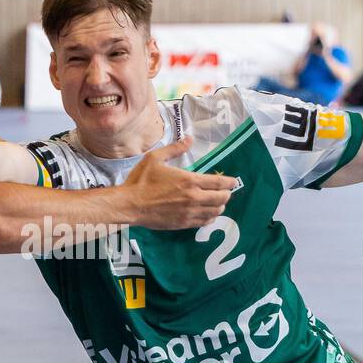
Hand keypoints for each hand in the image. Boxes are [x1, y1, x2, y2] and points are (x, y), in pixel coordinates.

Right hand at [121, 136, 235, 229]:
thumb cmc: (141, 180)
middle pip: (221, 198)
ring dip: (220, 206)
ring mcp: (189, 212)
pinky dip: (210, 217)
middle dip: (226, 194)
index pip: (219, 183)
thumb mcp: (155, 158)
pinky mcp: (183, 223)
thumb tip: (189, 139)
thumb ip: (175, 149)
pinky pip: (204, 222)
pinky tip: (208, 214)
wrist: (129, 204)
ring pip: (215, 212)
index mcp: (189, 181)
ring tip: (218, 202)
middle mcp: (193, 198)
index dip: (229, 182)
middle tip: (225, 191)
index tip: (232, 181)